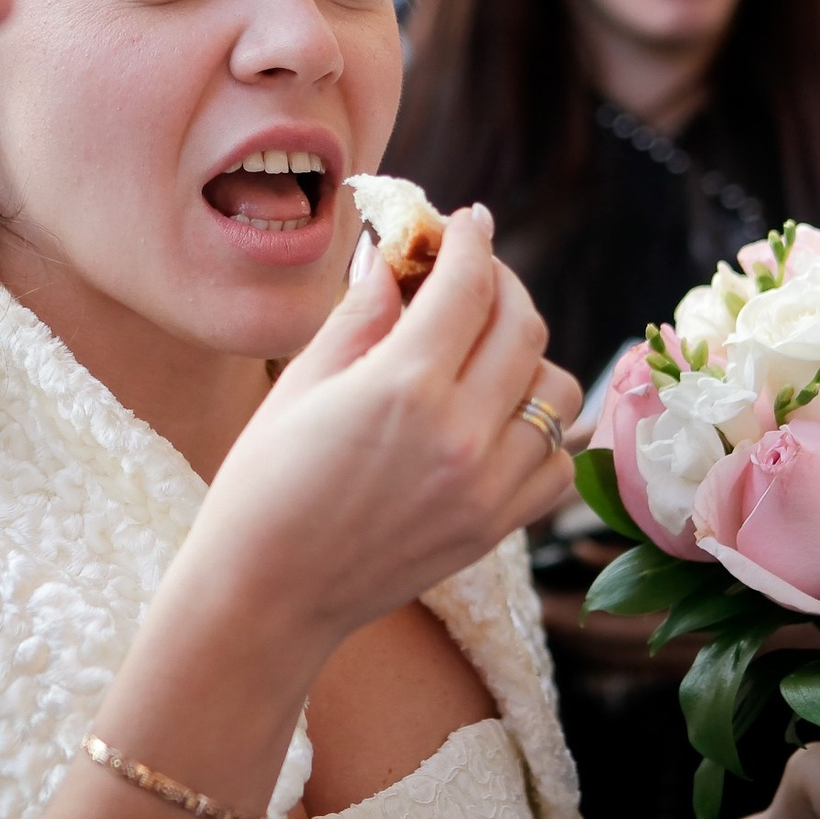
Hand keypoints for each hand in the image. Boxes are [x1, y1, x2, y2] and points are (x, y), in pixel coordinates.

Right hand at [185, 207, 580, 647]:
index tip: (467, 223)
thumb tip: (394, 257)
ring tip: (483, 352)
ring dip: (526, 356)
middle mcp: (461, 432)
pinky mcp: (495, 528)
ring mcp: (487, 486)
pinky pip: (555, 464)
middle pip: (522, 325)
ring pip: (555, 390)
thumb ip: (362, 313)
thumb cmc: (264, 485)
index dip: (471, 240)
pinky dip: (540, 433)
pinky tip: (496, 421)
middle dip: (501, 283)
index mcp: (404, 385)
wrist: (266, 595)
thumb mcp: (301, 383)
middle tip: (473, 275)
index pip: (468, 284)